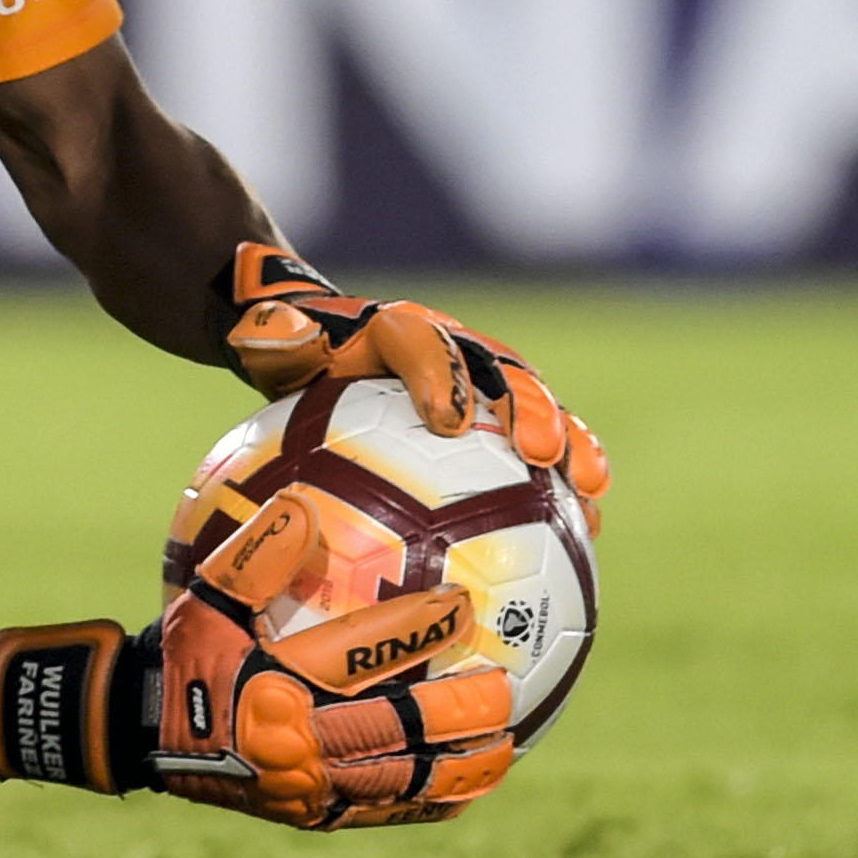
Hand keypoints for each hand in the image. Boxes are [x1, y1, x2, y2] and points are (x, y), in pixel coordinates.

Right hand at [0, 487, 516, 826]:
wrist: (140, 733)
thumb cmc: (182, 654)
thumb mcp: (203, 595)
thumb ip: (253, 556)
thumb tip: (303, 509)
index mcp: (273, 687)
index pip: (357, 656)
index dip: (413, 632)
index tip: (464, 610)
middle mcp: (295, 746)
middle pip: (391, 730)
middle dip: (453, 714)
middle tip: (504, 689)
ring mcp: (306, 792)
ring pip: (397, 782)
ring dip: (455, 767)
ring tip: (508, 747)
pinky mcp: (312, 818)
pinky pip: (383, 813)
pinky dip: (428, 803)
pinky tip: (466, 791)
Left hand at [220, 243, 609, 530]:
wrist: (323, 348)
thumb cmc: (296, 354)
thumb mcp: (271, 342)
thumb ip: (272, 337)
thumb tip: (267, 333)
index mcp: (398, 330)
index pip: (420, 341)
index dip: (440, 375)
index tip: (449, 423)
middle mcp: (453, 349)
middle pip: (499, 371)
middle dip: (527, 408)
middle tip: (541, 454)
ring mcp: (483, 383)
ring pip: (537, 407)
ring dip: (570, 444)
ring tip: (591, 491)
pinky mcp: (499, 418)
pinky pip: (542, 447)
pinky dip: (566, 482)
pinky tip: (589, 528)